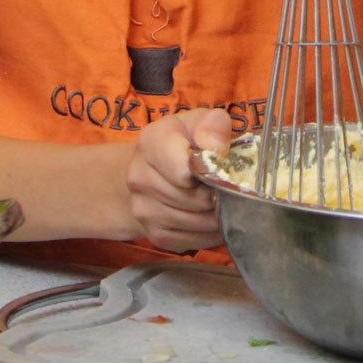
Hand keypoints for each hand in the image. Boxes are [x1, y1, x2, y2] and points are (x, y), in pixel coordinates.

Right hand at [126, 107, 232, 252]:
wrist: (152, 170)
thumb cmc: (183, 143)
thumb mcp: (199, 122)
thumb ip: (213, 125)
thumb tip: (217, 147)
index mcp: (151, 143)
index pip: (183, 171)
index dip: (208, 171)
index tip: (215, 165)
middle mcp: (139, 178)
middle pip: (197, 199)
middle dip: (218, 194)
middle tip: (223, 183)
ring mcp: (143, 210)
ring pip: (199, 223)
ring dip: (218, 215)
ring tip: (220, 199)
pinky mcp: (155, 235)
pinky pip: (195, 241)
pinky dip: (211, 232)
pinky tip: (211, 215)